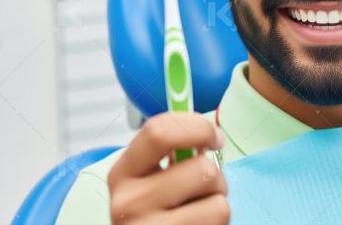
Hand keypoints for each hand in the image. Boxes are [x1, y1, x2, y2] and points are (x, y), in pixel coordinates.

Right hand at [107, 112, 228, 223]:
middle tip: (204, 189)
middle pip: (202, 170)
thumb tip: (209, 131)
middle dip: (216, 177)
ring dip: (219, 205)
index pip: (159, 132)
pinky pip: (219, 223)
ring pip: (219, 202)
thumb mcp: (150, 181)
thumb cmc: (156, 213)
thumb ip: (171, 154)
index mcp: (122, 174)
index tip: (213, 137)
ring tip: (200, 213)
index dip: (197, 127)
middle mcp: (128, 204)